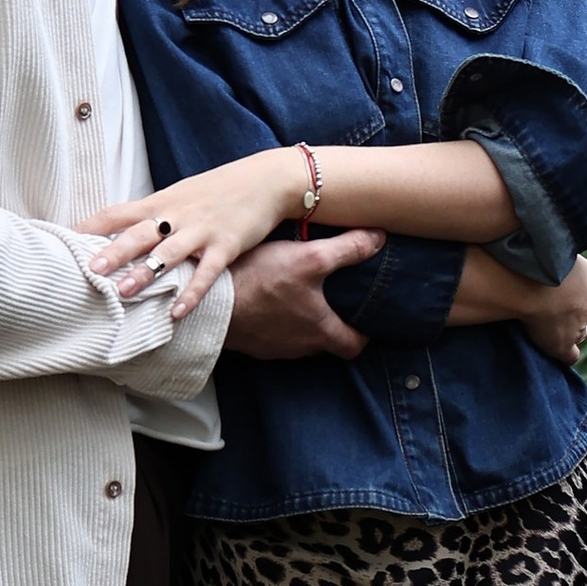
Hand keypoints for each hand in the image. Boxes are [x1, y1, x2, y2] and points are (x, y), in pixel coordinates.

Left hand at [81, 149, 303, 320]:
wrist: (266, 180)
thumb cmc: (219, 190)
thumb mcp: (181, 194)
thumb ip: (153, 213)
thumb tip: (120, 230)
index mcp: (161, 202)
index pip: (117, 213)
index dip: (90, 226)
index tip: (64, 241)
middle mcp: (177, 215)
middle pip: (138, 234)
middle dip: (113, 252)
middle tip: (90, 270)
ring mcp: (201, 231)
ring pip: (167, 254)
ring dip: (146, 274)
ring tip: (125, 293)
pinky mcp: (227, 245)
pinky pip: (206, 273)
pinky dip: (192, 293)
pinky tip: (177, 312)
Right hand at [225, 227, 380, 359]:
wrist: (206, 301)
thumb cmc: (259, 281)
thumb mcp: (309, 258)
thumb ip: (347, 250)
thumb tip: (379, 238)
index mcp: (319, 331)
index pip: (354, 346)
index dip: (364, 334)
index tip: (365, 319)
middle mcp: (297, 347)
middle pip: (326, 342)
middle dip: (333, 324)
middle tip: (336, 301)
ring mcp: (271, 347)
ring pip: (297, 339)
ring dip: (302, 321)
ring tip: (301, 295)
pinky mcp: (249, 341)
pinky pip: (271, 334)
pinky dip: (276, 320)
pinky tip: (269, 298)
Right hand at [520, 253, 586, 365]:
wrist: (526, 283)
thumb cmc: (532, 260)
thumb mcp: (550, 247)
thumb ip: (555, 253)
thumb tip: (548, 244)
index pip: (586, 287)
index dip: (572, 292)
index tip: (555, 290)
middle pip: (584, 310)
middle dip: (571, 310)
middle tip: (549, 307)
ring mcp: (577, 325)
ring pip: (579, 332)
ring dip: (567, 330)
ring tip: (546, 326)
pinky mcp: (563, 343)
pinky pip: (570, 354)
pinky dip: (565, 353)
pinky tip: (556, 349)